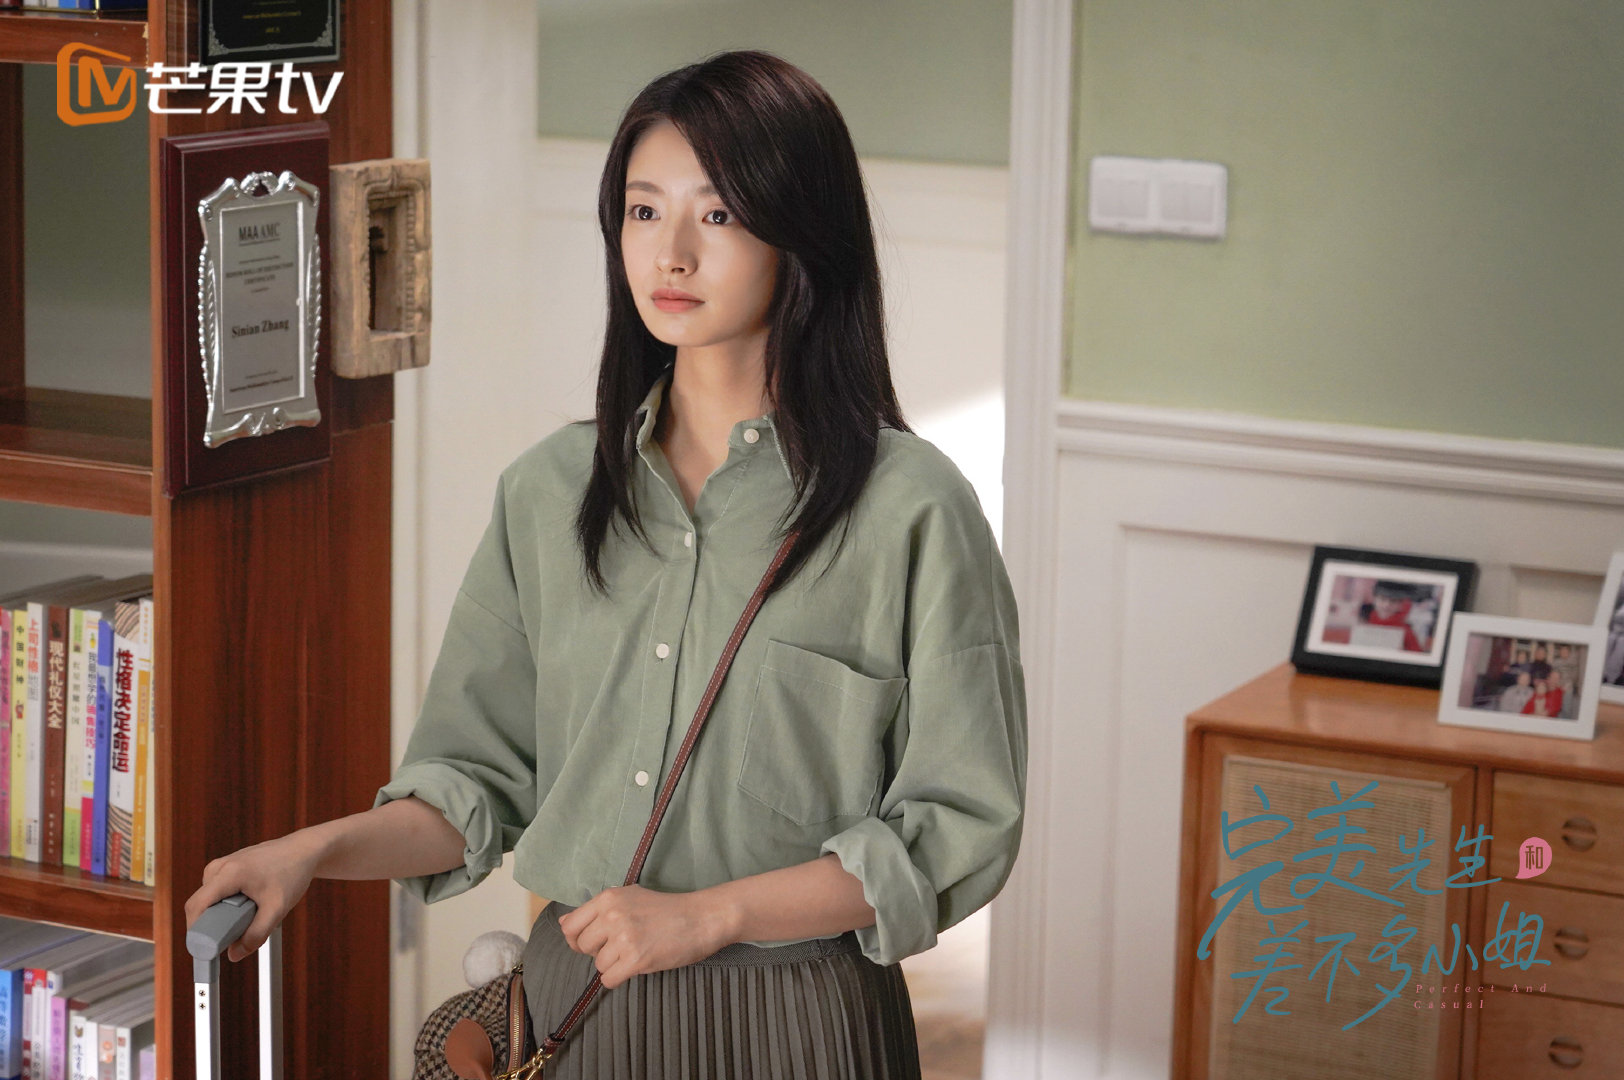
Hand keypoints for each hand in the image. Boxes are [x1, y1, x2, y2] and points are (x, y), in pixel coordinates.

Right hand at [183, 832, 321, 962]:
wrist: (304, 850)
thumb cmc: (292, 873)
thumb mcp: (277, 909)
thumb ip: (256, 935)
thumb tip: (234, 955)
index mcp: (228, 873)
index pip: (196, 906)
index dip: (194, 931)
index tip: (205, 949)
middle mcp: (219, 866)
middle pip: (201, 905)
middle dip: (213, 925)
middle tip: (237, 932)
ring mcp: (222, 865)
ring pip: (210, 900)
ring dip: (223, 914)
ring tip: (251, 913)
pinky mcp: (227, 867)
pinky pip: (218, 893)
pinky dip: (228, 904)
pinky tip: (249, 905)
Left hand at [557, 884, 736, 988]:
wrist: (700, 918)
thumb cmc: (667, 909)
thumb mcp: (629, 898)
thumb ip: (595, 911)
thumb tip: (562, 924)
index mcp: (609, 898)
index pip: (570, 925)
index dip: (577, 938)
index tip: (592, 942)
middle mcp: (612, 915)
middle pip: (583, 947)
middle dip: (598, 951)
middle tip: (621, 946)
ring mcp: (624, 937)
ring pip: (598, 964)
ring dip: (613, 965)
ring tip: (634, 953)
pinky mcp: (635, 959)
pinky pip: (609, 980)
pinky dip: (618, 978)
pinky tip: (634, 967)